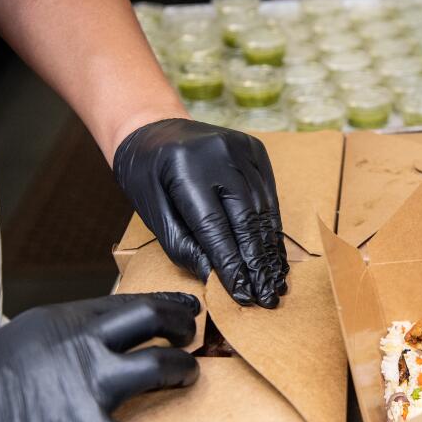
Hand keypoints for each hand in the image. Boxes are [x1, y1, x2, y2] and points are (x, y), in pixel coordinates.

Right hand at [0, 293, 200, 421]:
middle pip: (154, 320)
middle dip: (182, 327)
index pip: (129, 303)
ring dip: (184, 372)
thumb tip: (102, 335)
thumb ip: (64, 336)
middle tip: (189, 339)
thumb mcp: (21, 341)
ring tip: (187, 379)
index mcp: (60, 321)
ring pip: (161, 367)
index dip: (166, 305)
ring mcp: (84, 388)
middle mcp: (78, 346)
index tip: (186, 307)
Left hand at [113, 119, 288, 307]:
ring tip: (275, 281)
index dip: (231, 264)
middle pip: (246, 219)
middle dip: (257, 263)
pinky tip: (275, 254)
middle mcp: (218, 154)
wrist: (152, 125)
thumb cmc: (145, 173)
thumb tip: (214, 276)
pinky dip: (273, 227)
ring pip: (264, 209)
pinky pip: (269, 195)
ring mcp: (241, 148)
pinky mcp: (255, 150)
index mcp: (184, 169)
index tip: (243, 294)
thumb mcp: (151, 211)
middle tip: (267, 296)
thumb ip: (182, 245)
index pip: (214, 227)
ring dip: (270, 250)